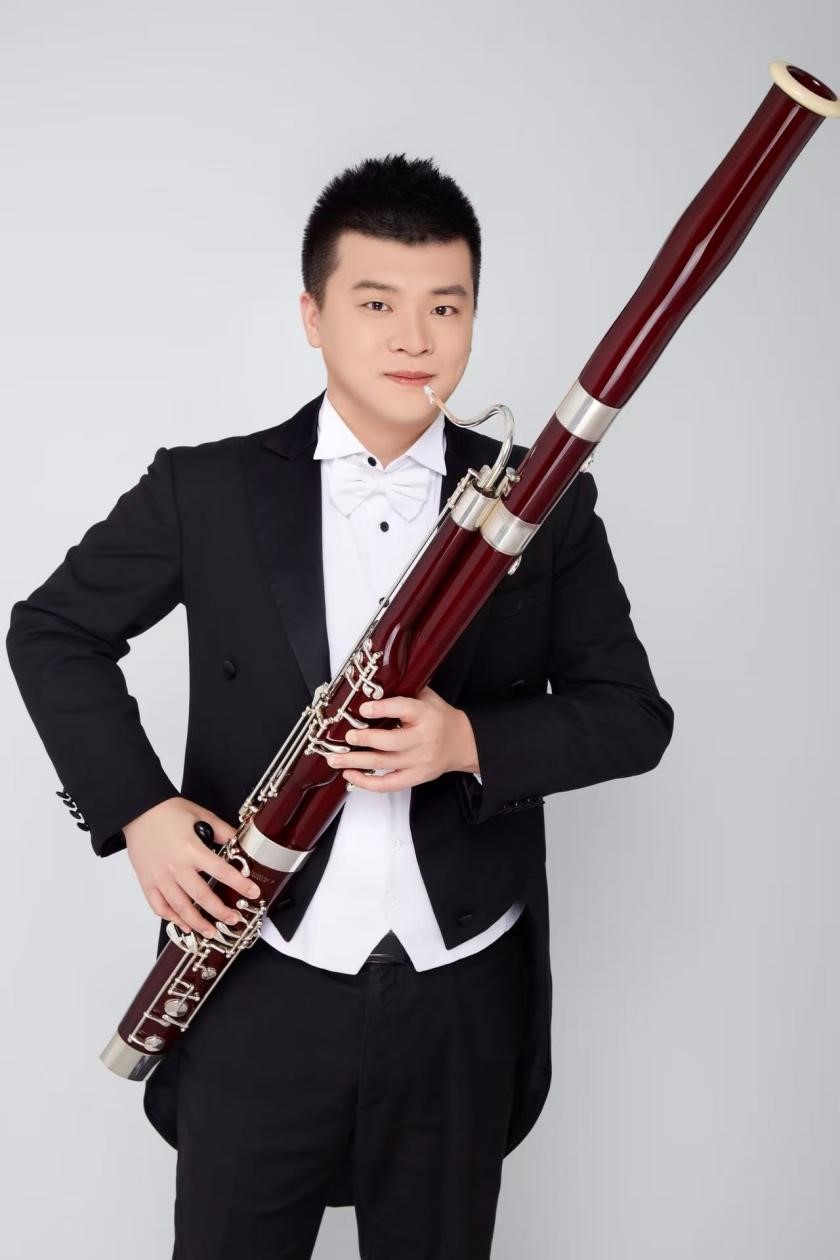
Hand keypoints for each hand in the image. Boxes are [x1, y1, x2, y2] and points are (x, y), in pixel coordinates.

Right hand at [123, 796, 260, 937]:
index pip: (221, 871)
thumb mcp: (201, 815)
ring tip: (211, 932)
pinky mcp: (147, 882)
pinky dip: (172, 918)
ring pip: (180, 908)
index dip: (239, 884)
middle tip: (233, 920)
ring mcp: (159, 877)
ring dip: (197, 923)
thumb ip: (222, 831)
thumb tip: (240, 841)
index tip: (253, 893)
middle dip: (220, 912)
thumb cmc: (167, 811)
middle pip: (201, 897)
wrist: (138, 810)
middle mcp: (175, 867)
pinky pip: (159, 907)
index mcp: (191, 849)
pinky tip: (184, 924)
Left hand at [325, 685, 479, 792]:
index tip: (362, 709)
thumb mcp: (427, 697)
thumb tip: (371, 686)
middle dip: (365, 740)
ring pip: (384, 764)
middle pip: (391, 742)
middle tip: (346, 737)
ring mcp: (419, 761)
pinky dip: (367, 782)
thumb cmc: (438, 717)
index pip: (403, 709)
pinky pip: (389, 784)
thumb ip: (404, 691)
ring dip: (356, 762)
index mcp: (426, 715)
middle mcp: (423, 739)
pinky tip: (350, 775)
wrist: (462, 742)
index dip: (382, 709)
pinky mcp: (416, 777)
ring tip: (335, 758)